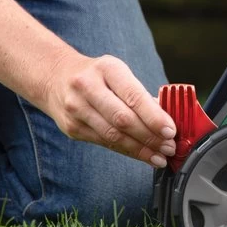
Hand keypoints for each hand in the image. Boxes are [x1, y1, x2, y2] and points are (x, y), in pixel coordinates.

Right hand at [42, 52, 177, 167]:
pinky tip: (143, 156)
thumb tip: (168, 120)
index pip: (134, 96)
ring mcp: (77, 109)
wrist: (55, 77)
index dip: (154, 117)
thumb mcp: (119, 73)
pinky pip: (104, 143)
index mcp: (107, 69)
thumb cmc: (98, 76)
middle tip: (169, 147)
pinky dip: (127, 151)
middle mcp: (88, 87)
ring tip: (160, 157)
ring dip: (140, 149)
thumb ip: (142, 95)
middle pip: (122, 119)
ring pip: (113, 135)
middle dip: (150, 137)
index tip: (171, 131)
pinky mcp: (72, 128)